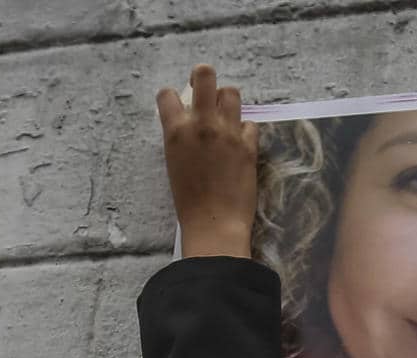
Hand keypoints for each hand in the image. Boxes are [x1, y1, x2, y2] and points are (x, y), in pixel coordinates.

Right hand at [155, 64, 257, 258]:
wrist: (214, 223)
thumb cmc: (188, 201)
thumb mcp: (174, 164)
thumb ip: (180, 138)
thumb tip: (188, 123)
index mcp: (176, 131)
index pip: (168, 95)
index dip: (172, 97)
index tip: (179, 104)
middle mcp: (202, 124)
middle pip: (205, 75)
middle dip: (203, 76)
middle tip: (205, 90)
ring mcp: (228, 132)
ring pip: (231, 92)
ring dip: (226, 100)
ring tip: (224, 116)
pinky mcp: (248, 144)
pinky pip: (249, 123)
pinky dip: (243, 129)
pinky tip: (238, 142)